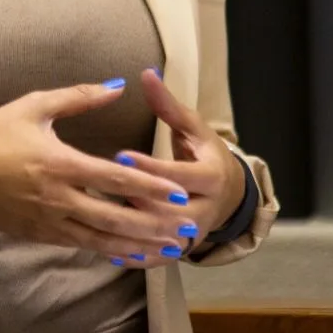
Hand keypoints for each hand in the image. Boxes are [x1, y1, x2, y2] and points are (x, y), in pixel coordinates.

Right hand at [0, 80, 195, 263]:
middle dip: (154, 225)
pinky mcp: (38, 234)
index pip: (115, 179)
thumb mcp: (33, 106)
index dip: (149, 187)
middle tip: (186, 229)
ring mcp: (46, 221)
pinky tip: (128, 252)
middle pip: (116, 217)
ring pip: (101, 239)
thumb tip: (117, 86)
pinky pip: (80, 245)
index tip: (177, 192)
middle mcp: (56, 197)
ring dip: (137, 245)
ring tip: (167, 249)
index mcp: (58, 163)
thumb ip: (79, 97)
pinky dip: (108, 250)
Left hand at [115, 68, 246, 257]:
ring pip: (164, 238)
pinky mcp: (183, 248)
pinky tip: (110, 251)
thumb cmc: (203, 152)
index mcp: (211, 176)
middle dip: (140, 203)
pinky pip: (160, 258)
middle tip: (104, 192)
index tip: (120, 155)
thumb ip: (168, 104)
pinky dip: (138, 257)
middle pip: (173, 211)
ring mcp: (195, 233)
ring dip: (135, 233)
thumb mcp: (192, 127)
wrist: (231, 192)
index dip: (151, 167)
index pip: (179, 174)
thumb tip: (146, 73)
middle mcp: (206, 208)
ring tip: (100, 221)